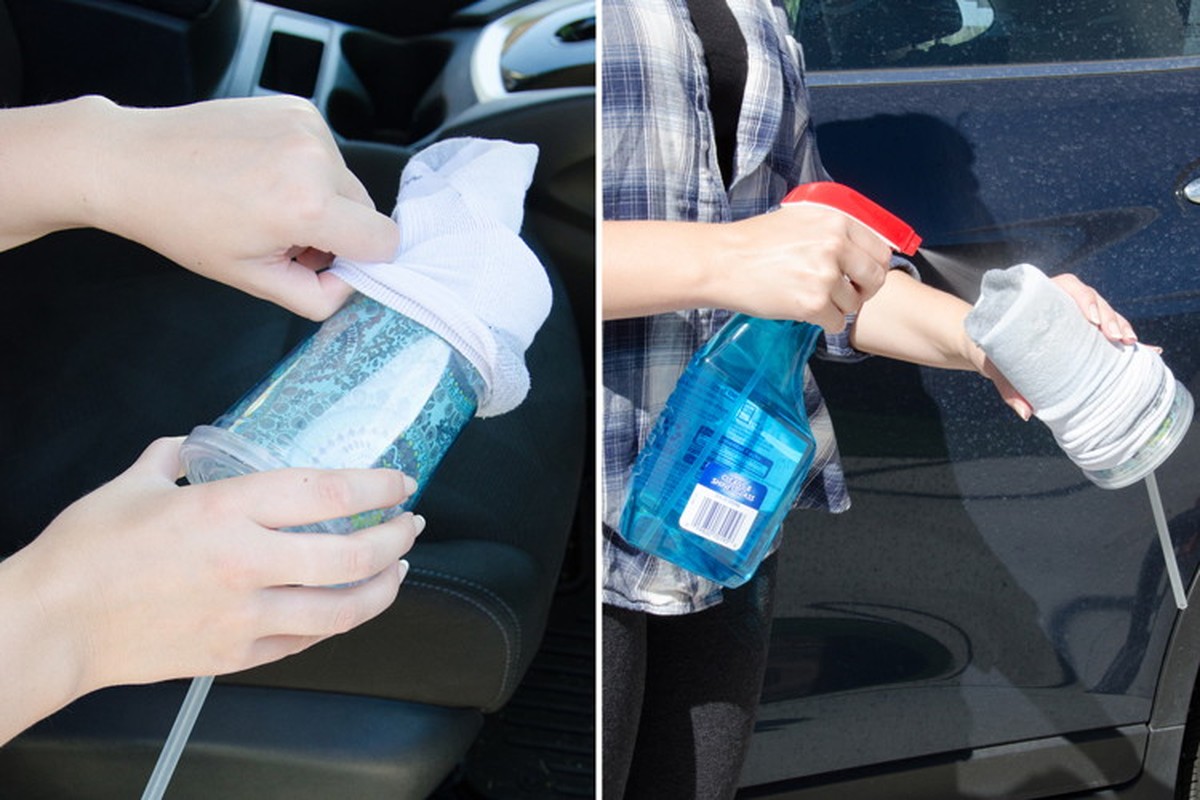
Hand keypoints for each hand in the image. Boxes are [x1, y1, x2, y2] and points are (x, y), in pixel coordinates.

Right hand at [5, 437, 420, 723]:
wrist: (51, 626)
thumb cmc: (86, 553)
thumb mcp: (133, 483)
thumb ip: (175, 456)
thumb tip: (196, 445)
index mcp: (225, 511)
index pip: (326, 493)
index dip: (376, 487)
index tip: (400, 482)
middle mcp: (246, 564)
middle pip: (350, 556)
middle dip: (395, 538)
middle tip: (411, 525)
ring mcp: (244, 616)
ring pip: (340, 610)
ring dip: (382, 589)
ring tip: (397, 570)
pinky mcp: (234, 655)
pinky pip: (303, 642)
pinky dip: (334, 624)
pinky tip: (345, 609)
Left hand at [90, 95, 398, 319]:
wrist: (133, 163)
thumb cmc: (182, 221)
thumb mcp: (252, 280)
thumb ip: (316, 297)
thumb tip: (350, 285)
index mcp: (307, 206)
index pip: (384, 240)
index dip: (362, 259)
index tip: (326, 261)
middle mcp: (314, 158)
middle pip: (367, 209)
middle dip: (336, 228)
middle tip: (283, 234)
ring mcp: (307, 126)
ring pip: (346, 181)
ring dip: (320, 196)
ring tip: (265, 199)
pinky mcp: (298, 108)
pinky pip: (326, 152)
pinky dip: (305, 167)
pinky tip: (262, 172)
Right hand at [710, 203, 892, 331]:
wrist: (722, 262)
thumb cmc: (754, 241)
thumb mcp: (799, 218)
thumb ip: (832, 229)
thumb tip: (860, 246)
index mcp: (836, 222)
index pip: (880, 251)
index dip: (873, 268)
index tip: (862, 277)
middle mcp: (835, 246)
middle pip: (875, 279)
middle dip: (864, 291)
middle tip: (847, 295)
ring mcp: (825, 277)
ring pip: (853, 304)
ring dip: (837, 307)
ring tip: (810, 298)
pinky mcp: (812, 304)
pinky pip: (836, 323)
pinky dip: (824, 322)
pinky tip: (804, 310)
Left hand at [984, 273, 1139, 419]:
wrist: (982, 349)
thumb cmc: (988, 352)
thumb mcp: (994, 366)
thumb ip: (1007, 387)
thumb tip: (1026, 412)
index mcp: (1036, 299)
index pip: (1067, 286)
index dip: (1084, 298)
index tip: (1091, 319)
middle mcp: (1057, 303)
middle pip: (1092, 300)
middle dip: (1110, 316)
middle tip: (1117, 336)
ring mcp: (1071, 317)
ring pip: (1103, 313)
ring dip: (1120, 326)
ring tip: (1130, 343)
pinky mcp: (1079, 333)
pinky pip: (1105, 331)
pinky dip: (1125, 338)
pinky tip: (1148, 350)